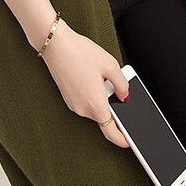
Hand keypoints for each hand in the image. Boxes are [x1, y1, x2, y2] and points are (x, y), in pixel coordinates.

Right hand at [41, 19, 130, 147]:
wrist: (55, 45)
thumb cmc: (80, 53)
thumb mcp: (111, 65)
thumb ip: (123, 84)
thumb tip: (125, 96)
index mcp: (95, 104)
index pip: (111, 132)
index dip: (122, 139)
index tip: (130, 140)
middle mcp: (82, 109)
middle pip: (104, 117)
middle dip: (112, 104)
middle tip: (113, 83)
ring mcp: (73, 104)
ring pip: (94, 107)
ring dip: (101, 96)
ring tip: (99, 74)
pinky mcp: (68, 98)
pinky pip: (85, 101)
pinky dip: (91, 93)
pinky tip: (89, 75)